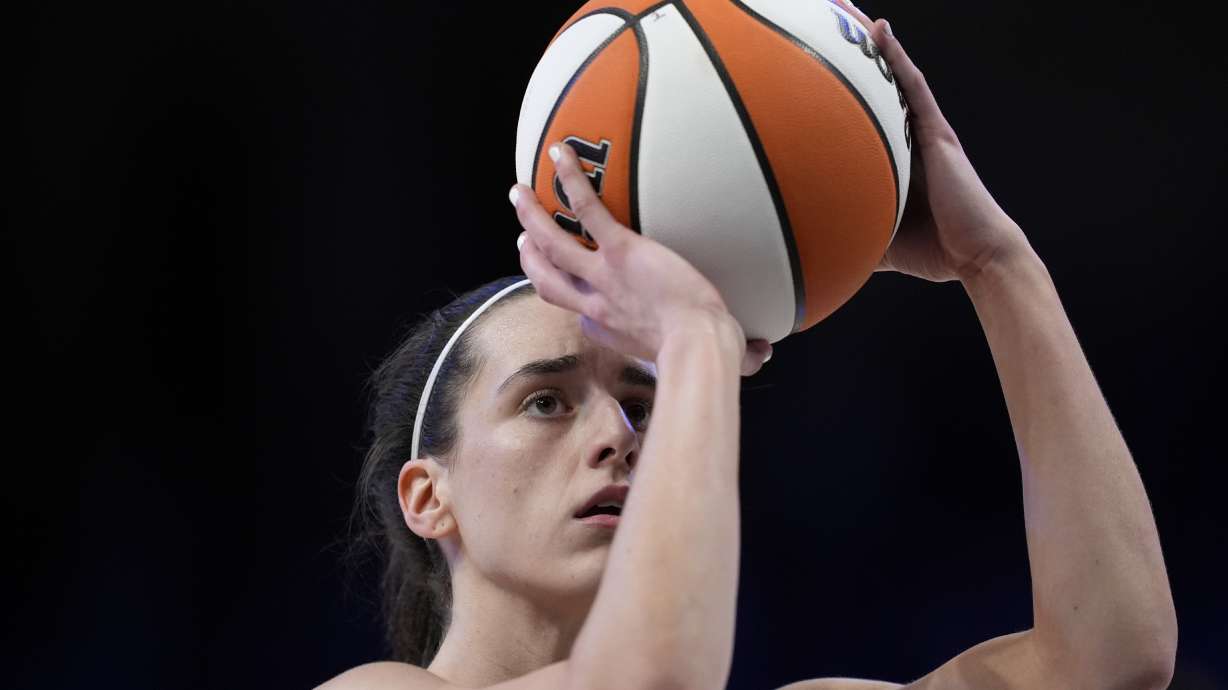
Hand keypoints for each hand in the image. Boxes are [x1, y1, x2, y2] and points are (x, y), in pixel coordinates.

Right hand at [510, 141, 772, 375]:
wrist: (698, 344)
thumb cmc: (709, 353)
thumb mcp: (716, 355)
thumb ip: (741, 352)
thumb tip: (766, 354)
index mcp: (615, 329)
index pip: (582, 315)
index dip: (571, 301)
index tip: (570, 289)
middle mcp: (599, 303)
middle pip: (548, 280)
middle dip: (531, 257)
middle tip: (522, 236)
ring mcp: (603, 276)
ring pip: (552, 244)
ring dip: (532, 217)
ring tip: (517, 193)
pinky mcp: (619, 249)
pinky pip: (586, 209)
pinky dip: (570, 180)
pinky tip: (561, 154)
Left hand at [837, 0, 1031, 283]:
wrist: (975, 256)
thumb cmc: (933, 249)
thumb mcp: (878, 237)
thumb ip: (850, 229)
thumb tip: (813, 244)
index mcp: (896, 158)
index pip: (865, 114)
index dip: (843, 89)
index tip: (810, 68)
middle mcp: (910, 139)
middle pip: (877, 84)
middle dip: (852, 53)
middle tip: (824, 20)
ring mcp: (925, 132)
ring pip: (893, 75)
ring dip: (870, 42)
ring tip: (844, 9)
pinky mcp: (937, 133)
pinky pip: (913, 87)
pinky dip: (896, 57)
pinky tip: (877, 30)